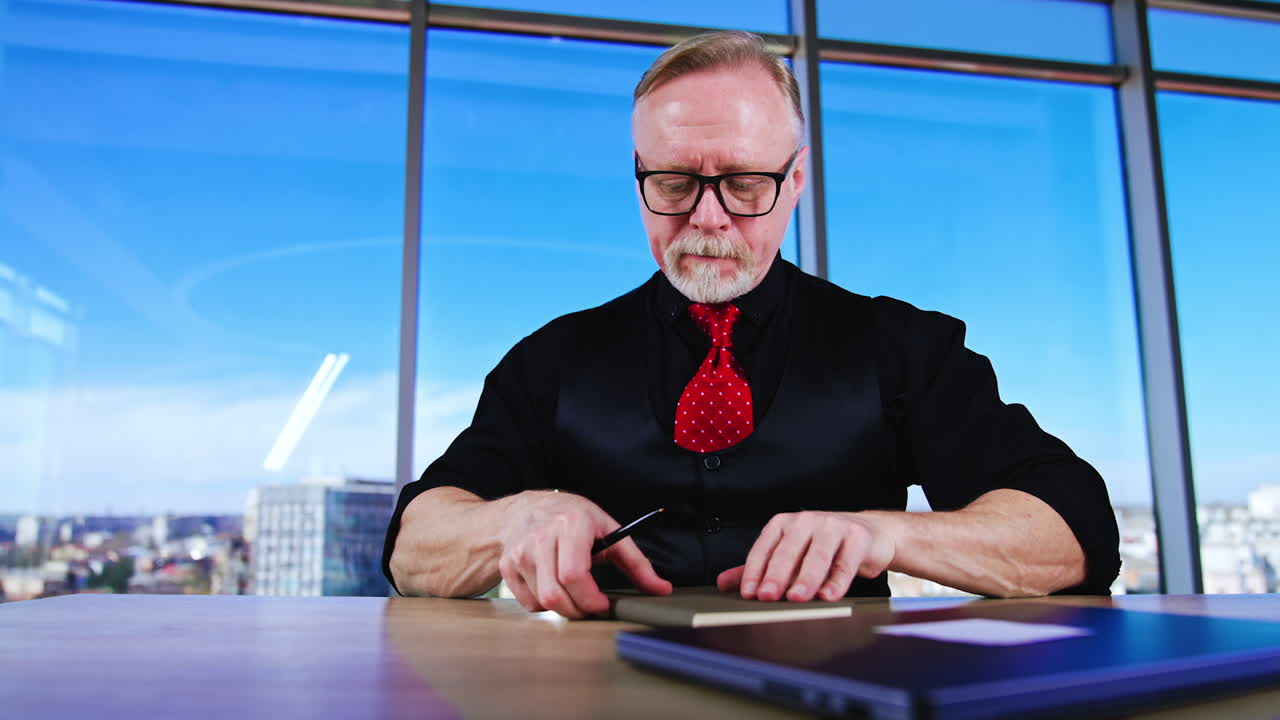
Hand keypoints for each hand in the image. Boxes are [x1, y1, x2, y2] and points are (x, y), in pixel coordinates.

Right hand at [498, 491, 671, 618]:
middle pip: (556, 594)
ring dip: (564, 609)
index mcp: (570, 524)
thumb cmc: (573, 518)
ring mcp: (520, 553)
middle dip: (578, 610)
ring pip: (542, 602)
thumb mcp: (608, 529)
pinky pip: (529, 603)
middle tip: (591, 606)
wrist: (526, 509)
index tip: (603, 605)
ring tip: (574, 595)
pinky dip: (545, 606)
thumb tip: (662, 589)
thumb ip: (636, 563)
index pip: (574, 574)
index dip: (590, 599)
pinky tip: (554, 588)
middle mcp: (541, 537)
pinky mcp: (507, 566)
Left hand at [716, 511, 895, 601]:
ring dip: (806, 578)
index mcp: (784, 523)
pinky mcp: (857, 537)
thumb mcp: (790, 555)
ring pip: (817, 556)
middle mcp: (806, 521)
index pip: (764, 547)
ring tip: (796, 598)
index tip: (748, 593)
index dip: (754, 571)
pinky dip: (837, 581)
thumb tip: (723, 583)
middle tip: (767, 597)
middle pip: (789, 550)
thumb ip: (759, 569)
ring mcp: (833, 526)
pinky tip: (829, 595)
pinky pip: (845, 562)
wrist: (870, 535)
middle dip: (776, 575)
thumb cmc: (824, 547)